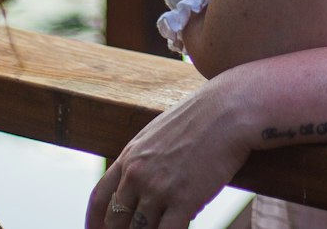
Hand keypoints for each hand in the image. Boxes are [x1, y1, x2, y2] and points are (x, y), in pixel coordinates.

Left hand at [85, 73, 251, 228]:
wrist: (231, 109)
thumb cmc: (203, 118)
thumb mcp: (161, 133)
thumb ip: (146, 161)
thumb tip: (144, 192)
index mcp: (130, 156)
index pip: (100, 199)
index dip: (95, 224)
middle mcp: (137, 174)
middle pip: (117, 222)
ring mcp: (158, 188)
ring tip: (165, 225)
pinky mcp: (183, 199)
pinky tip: (180, 228)